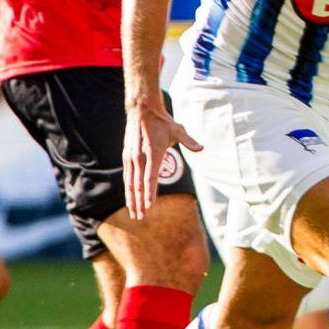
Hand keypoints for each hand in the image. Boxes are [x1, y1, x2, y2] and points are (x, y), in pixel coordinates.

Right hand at [124, 98, 201, 218]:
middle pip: (139, 185)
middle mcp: (140, 157)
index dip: (150, 193)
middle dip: (139, 203)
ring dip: (132, 199)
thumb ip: (189, 142)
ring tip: (134, 213)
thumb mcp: (178, 130)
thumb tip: (202, 149)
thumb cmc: (162, 122)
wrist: (142, 110)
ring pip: (130, 183)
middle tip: (140, 218)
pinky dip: (129, 189)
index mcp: (153, 153)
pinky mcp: (127, 156)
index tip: (149, 207)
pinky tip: (130, 198)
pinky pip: (128, 176)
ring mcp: (131, 157)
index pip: (150, 178)